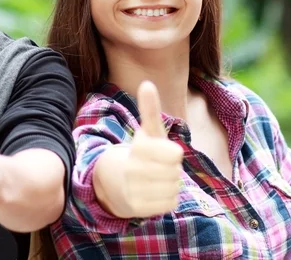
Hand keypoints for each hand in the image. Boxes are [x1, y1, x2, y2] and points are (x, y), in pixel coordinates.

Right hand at [123, 81, 183, 217]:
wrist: (115, 181)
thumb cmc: (140, 154)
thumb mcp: (148, 132)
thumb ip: (150, 109)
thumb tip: (147, 83)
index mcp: (138, 149)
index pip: (175, 154)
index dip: (173, 154)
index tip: (164, 152)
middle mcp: (133, 170)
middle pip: (176, 172)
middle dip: (172, 169)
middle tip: (159, 166)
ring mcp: (134, 190)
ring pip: (173, 188)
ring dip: (170, 184)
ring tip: (156, 178)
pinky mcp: (138, 208)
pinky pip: (169, 203)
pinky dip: (166, 198)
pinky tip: (155, 191)